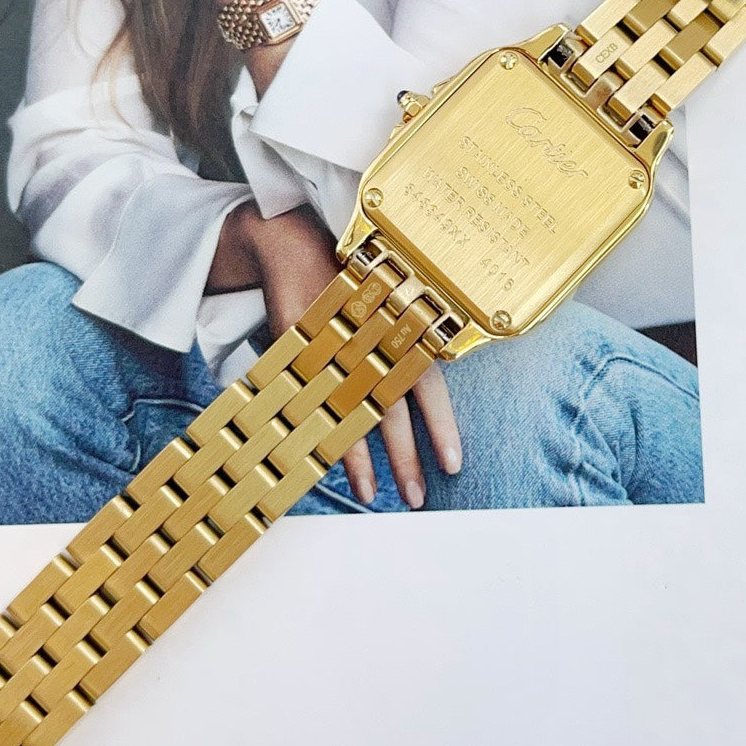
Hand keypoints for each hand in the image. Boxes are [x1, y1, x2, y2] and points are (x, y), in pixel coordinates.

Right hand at [234, 205, 462, 508]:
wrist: (293, 245)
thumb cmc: (344, 284)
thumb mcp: (376, 315)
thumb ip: (392, 353)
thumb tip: (405, 403)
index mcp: (400, 333)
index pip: (428, 387)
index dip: (442, 427)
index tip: (453, 465)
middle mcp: (375, 343)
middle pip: (394, 412)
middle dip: (406, 459)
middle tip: (416, 500)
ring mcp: (338, 348)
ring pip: (356, 413)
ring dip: (364, 460)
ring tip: (373, 497)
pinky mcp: (304, 350)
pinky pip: (317, 402)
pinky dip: (322, 433)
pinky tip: (325, 462)